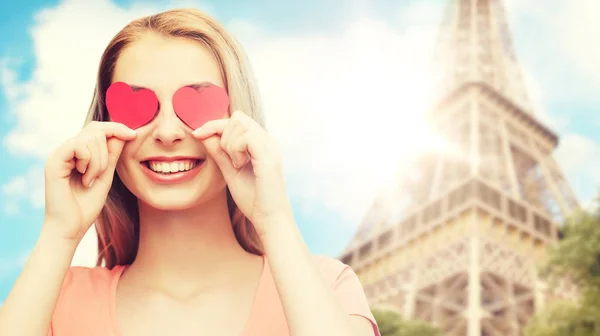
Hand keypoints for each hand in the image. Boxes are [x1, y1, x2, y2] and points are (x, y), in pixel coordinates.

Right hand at [43, 121, 135, 241]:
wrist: (71, 228)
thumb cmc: (86, 207)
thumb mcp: (105, 177)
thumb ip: (111, 156)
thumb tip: (122, 134)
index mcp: (79, 153)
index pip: (98, 129)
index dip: (117, 128)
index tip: (134, 135)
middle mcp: (68, 150)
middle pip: (95, 128)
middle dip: (107, 150)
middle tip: (102, 174)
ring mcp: (59, 155)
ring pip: (90, 137)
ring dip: (99, 161)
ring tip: (91, 180)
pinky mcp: (53, 161)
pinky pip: (78, 146)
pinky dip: (89, 162)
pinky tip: (84, 178)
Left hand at [192, 111, 292, 236]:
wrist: (269, 220)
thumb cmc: (253, 200)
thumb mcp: (230, 171)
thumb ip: (218, 153)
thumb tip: (202, 134)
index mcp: (261, 144)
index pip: (237, 119)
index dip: (214, 124)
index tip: (197, 134)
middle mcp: (268, 141)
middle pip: (238, 117)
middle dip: (221, 132)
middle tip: (226, 157)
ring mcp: (270, 147)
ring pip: (240, 123)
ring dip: (229, 143)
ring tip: (236, 164)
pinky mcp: (269, 156)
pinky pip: (246, 137)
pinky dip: (236, 149)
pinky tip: (240, 165)